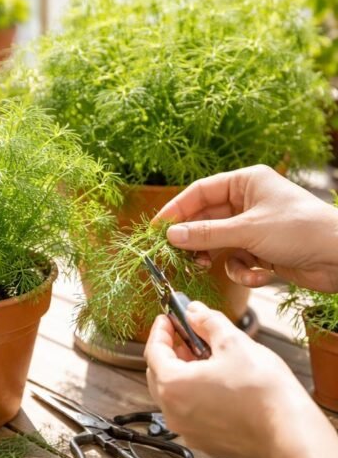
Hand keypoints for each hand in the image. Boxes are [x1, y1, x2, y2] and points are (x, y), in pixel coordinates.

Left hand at [145, 302, 337, 457]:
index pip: (153, 351)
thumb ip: (208, 322)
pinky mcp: (205, 443)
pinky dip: (196, 396)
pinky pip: (191, 413)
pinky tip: (217, 385)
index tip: (167, 319)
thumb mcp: (234, 343)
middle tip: (186, 336)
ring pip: (174, 395)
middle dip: (171, 352)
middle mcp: (172, 412)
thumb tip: (194, 311)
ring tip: (205, 358)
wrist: (291, 434)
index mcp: (172, 385)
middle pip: (159, 374)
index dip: (160, 331)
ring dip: (183, 374)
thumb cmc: (263, 391)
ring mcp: (188, 430)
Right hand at [154, 165, 337, 291]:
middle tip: (175, 254)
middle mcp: (249, 202)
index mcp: (246, 182)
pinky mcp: (263, 250)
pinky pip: (238, 260)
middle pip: (206, 219)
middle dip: (195, 239)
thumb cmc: (302, 230)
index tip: (156, 228)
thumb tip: (171, 235)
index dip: (176, 209)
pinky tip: (259, 274)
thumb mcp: (248, 230)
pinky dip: (243, 270)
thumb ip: (206, 234)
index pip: (200, 192)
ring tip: (206, 266)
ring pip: (218, 242)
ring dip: (215, 257)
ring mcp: (255, 227)